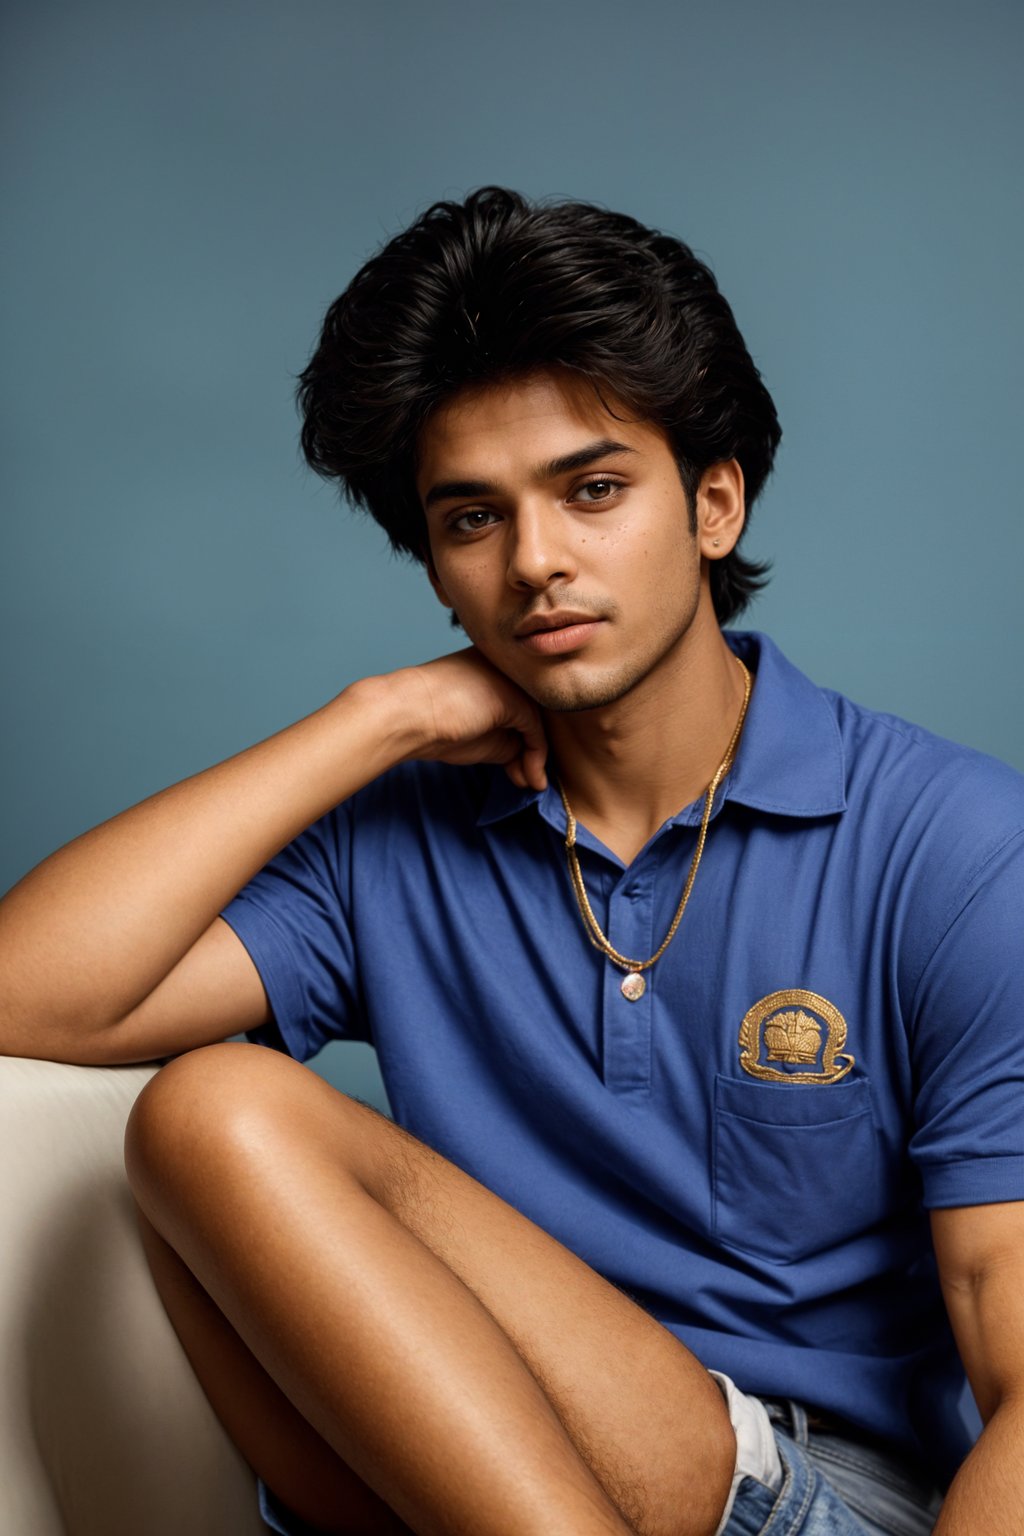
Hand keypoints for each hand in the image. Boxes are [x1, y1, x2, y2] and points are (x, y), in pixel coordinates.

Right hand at [388, 647, 548, 791]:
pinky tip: (527, 779)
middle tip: (524, 779)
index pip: (520, 702)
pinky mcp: (513, 697)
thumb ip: (505, 737)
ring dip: (534, 759)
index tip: (517, 769)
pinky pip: (535, 731)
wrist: (404, 716)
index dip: (523, 738)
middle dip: (531, 750)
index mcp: (492, 665)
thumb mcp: (476, 731)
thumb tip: (528, 757)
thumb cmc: (428, 723)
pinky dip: (535, 759)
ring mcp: (510, 679)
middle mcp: (506, 667)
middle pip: (532, 710)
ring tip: (527, 784)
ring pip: (537, 722)